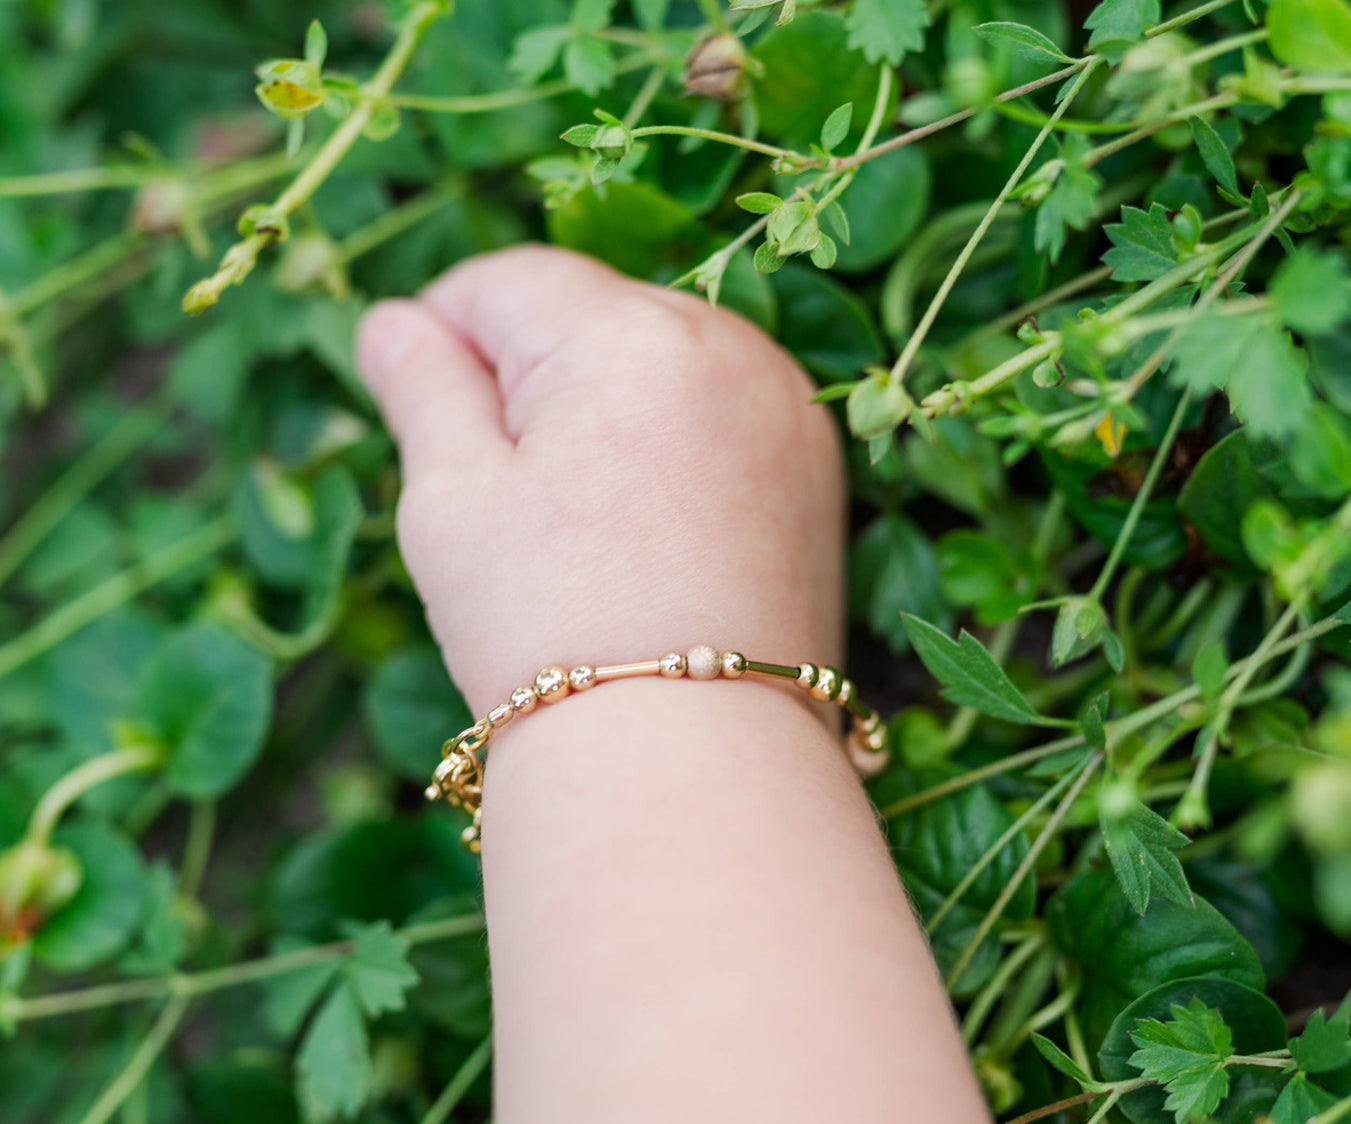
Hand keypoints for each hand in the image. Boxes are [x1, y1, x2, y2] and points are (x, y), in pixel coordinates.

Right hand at [355, 246, 845, 714]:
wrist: (695, 755)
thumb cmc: (552, 624)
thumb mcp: (451, 499)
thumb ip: (424, 384)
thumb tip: (396, 319)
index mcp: (628, 333)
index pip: (511, 281)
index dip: (446, 330)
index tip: (419, 402)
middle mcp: (727, 343)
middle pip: (593, 315)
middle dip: (532, 374)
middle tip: (503, 493)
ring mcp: (785, 405)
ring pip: (659, 362)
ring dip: (604, 407)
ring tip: (579, 524)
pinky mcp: (816, 466)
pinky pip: (719, 413)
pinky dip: (672, 444)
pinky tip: (645, 532)